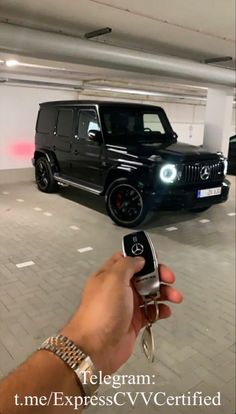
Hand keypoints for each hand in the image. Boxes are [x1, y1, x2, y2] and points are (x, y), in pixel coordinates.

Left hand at [61, 252, 182, 374]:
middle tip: (170, 278)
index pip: (128, 259)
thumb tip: (139, 259)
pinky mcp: (134, 322)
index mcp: (110, 275)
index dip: (142, 256)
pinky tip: (166, 311)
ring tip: (175, 297)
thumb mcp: (113, 279)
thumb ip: (128, 265)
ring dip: (164, 293)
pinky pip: (151, 312)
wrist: (95, 347)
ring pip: (150, 294)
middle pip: (143, 276)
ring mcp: (127, 306)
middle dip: (159, 275)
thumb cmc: (102, 312)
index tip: (157, 258)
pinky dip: (161, 310)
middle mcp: (119, 289)